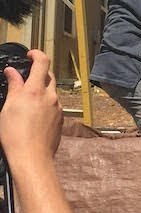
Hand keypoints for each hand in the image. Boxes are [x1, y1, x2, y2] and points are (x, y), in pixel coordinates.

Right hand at [0, 50, 62, 168]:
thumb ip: (13, 87)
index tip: (30, 55)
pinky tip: (34, 115)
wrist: (32, 157)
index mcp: (35, 90)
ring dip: (41, 90)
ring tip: (27, 102)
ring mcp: (57, 108)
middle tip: (25, 79)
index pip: (42, 62)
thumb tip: (12, 72)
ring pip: (52, 91)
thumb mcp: (8, 107)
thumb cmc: (16, 135)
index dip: (36, 54)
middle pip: (49, 76)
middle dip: (38, 73)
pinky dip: (45, 104)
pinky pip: (54, 105)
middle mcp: (50, 96)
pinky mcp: (60, 119)